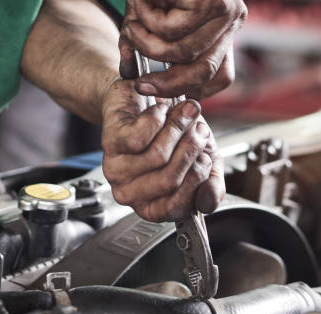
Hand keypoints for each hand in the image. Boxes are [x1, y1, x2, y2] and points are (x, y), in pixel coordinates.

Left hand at [101, 79, 224, 221]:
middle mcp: (132, 194)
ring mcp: (117, 171)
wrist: (146, 98)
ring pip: (158, 156)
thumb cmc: (175, 134)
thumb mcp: (203, 161)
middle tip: (199, 131)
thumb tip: (209, 201)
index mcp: (154, 205)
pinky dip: (160, 117)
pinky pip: (141, 135)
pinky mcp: (109, 144)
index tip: (206, 158)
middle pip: (169, 180)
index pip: (179, 208)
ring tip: (184, 114)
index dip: (198, 180)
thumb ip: (211, 185)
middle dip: (192, 150)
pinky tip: (161, 109)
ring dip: (179, 128)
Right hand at [119, 0, 246, 99]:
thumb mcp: (148, 19)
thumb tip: (130, 77)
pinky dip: (148, 21)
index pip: (220, 76)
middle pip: (206, 72)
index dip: (191, 89)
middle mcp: (232, 22)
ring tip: (133, 24)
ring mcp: (226, 11)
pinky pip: (173, 30)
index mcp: (225, 30)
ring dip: (148, 44)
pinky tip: (142, 2)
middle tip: (141, 84)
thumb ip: (141, 48)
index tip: (162, 91)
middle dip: (169, 84)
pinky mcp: (212, 1)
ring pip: (185, 53)